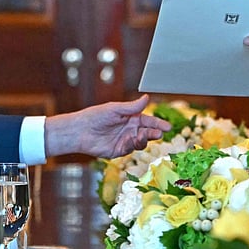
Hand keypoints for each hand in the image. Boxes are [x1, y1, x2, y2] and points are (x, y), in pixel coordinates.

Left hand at [45, 94, 170, 158]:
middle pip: (147, 132)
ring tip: (143, 135)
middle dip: (154, 133)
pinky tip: (129, 140)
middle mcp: (130, 129)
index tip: (167, 127)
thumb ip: (132, 107)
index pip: (148, 121)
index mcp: (130, 118)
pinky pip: (130, 149)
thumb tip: (147, 98)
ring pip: (141, 142)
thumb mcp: (115, 109)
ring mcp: (125, 141)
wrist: (80, 131)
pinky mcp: (119, 151)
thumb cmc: (96, 116)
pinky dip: (132, 145)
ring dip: (144, 139)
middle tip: (160, 133)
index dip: (158, 123)